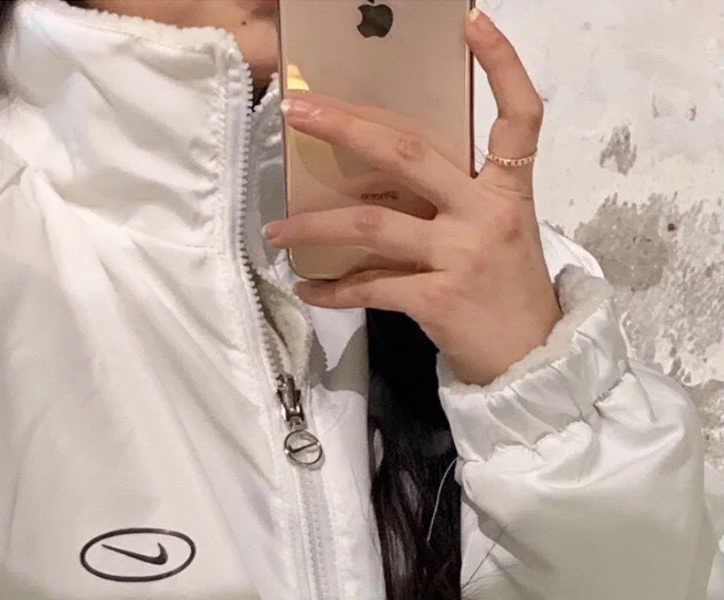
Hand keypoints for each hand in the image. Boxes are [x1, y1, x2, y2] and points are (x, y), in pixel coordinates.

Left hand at [263, 8, 562, 386]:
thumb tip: (377, 180)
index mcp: (509, 189)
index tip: (471, 22)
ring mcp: (462, 256)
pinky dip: (333, 290)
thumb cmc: (507, 291)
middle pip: (409, 154)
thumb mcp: (496, 232)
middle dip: (345, 126)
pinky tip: (307, 289)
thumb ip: (453, 200)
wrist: (530, 360)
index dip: (502, 64)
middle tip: (295, 109)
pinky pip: (370, 287)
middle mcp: (487, 213)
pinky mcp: (438, 300)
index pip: (520, 115)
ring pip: (371, 225)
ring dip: (314, 224)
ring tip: (275, 228)